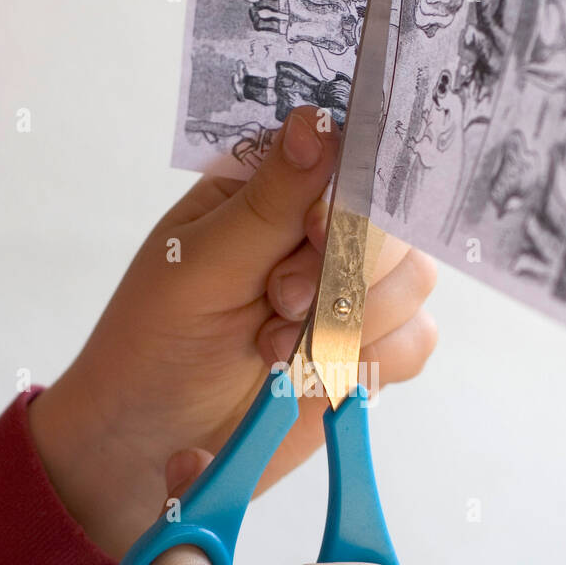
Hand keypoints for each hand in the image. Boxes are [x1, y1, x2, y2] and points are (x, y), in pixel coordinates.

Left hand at [29, 106, 436, 557]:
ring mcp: (349, 288)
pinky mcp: (366, 346)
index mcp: (270, 186)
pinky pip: (415, 341)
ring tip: (277, 351)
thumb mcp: (199, 265)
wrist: (150, 441)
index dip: (348, 196)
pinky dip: (373, 361)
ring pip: (412, 282)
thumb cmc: (153, 344)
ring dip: (350, 324)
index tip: (313, 236)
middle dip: (342, 273)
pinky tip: (316, 375)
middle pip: (392, 221)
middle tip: (279, 306)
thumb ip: (267, 202)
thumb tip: (316, 123)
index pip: (347, 157)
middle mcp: (319, 228)